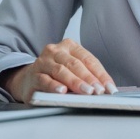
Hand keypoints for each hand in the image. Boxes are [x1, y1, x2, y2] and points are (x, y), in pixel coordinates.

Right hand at [0, 38, 117, 103]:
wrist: (29, 80)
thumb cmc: (55, 76)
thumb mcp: (72, 70)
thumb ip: (86, 76)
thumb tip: (105, 89)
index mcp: (69, 46)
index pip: (88, 59)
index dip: (100, 74)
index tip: (110, 88)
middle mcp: (55, 50)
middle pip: (75, 64)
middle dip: (89, 78)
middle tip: (99, 91)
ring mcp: (43, 61)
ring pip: (61, 71)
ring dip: (75, 82)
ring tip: (86, 92)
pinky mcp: (33, 75)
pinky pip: (45, 80)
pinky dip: (54, 86)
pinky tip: (62, 91)